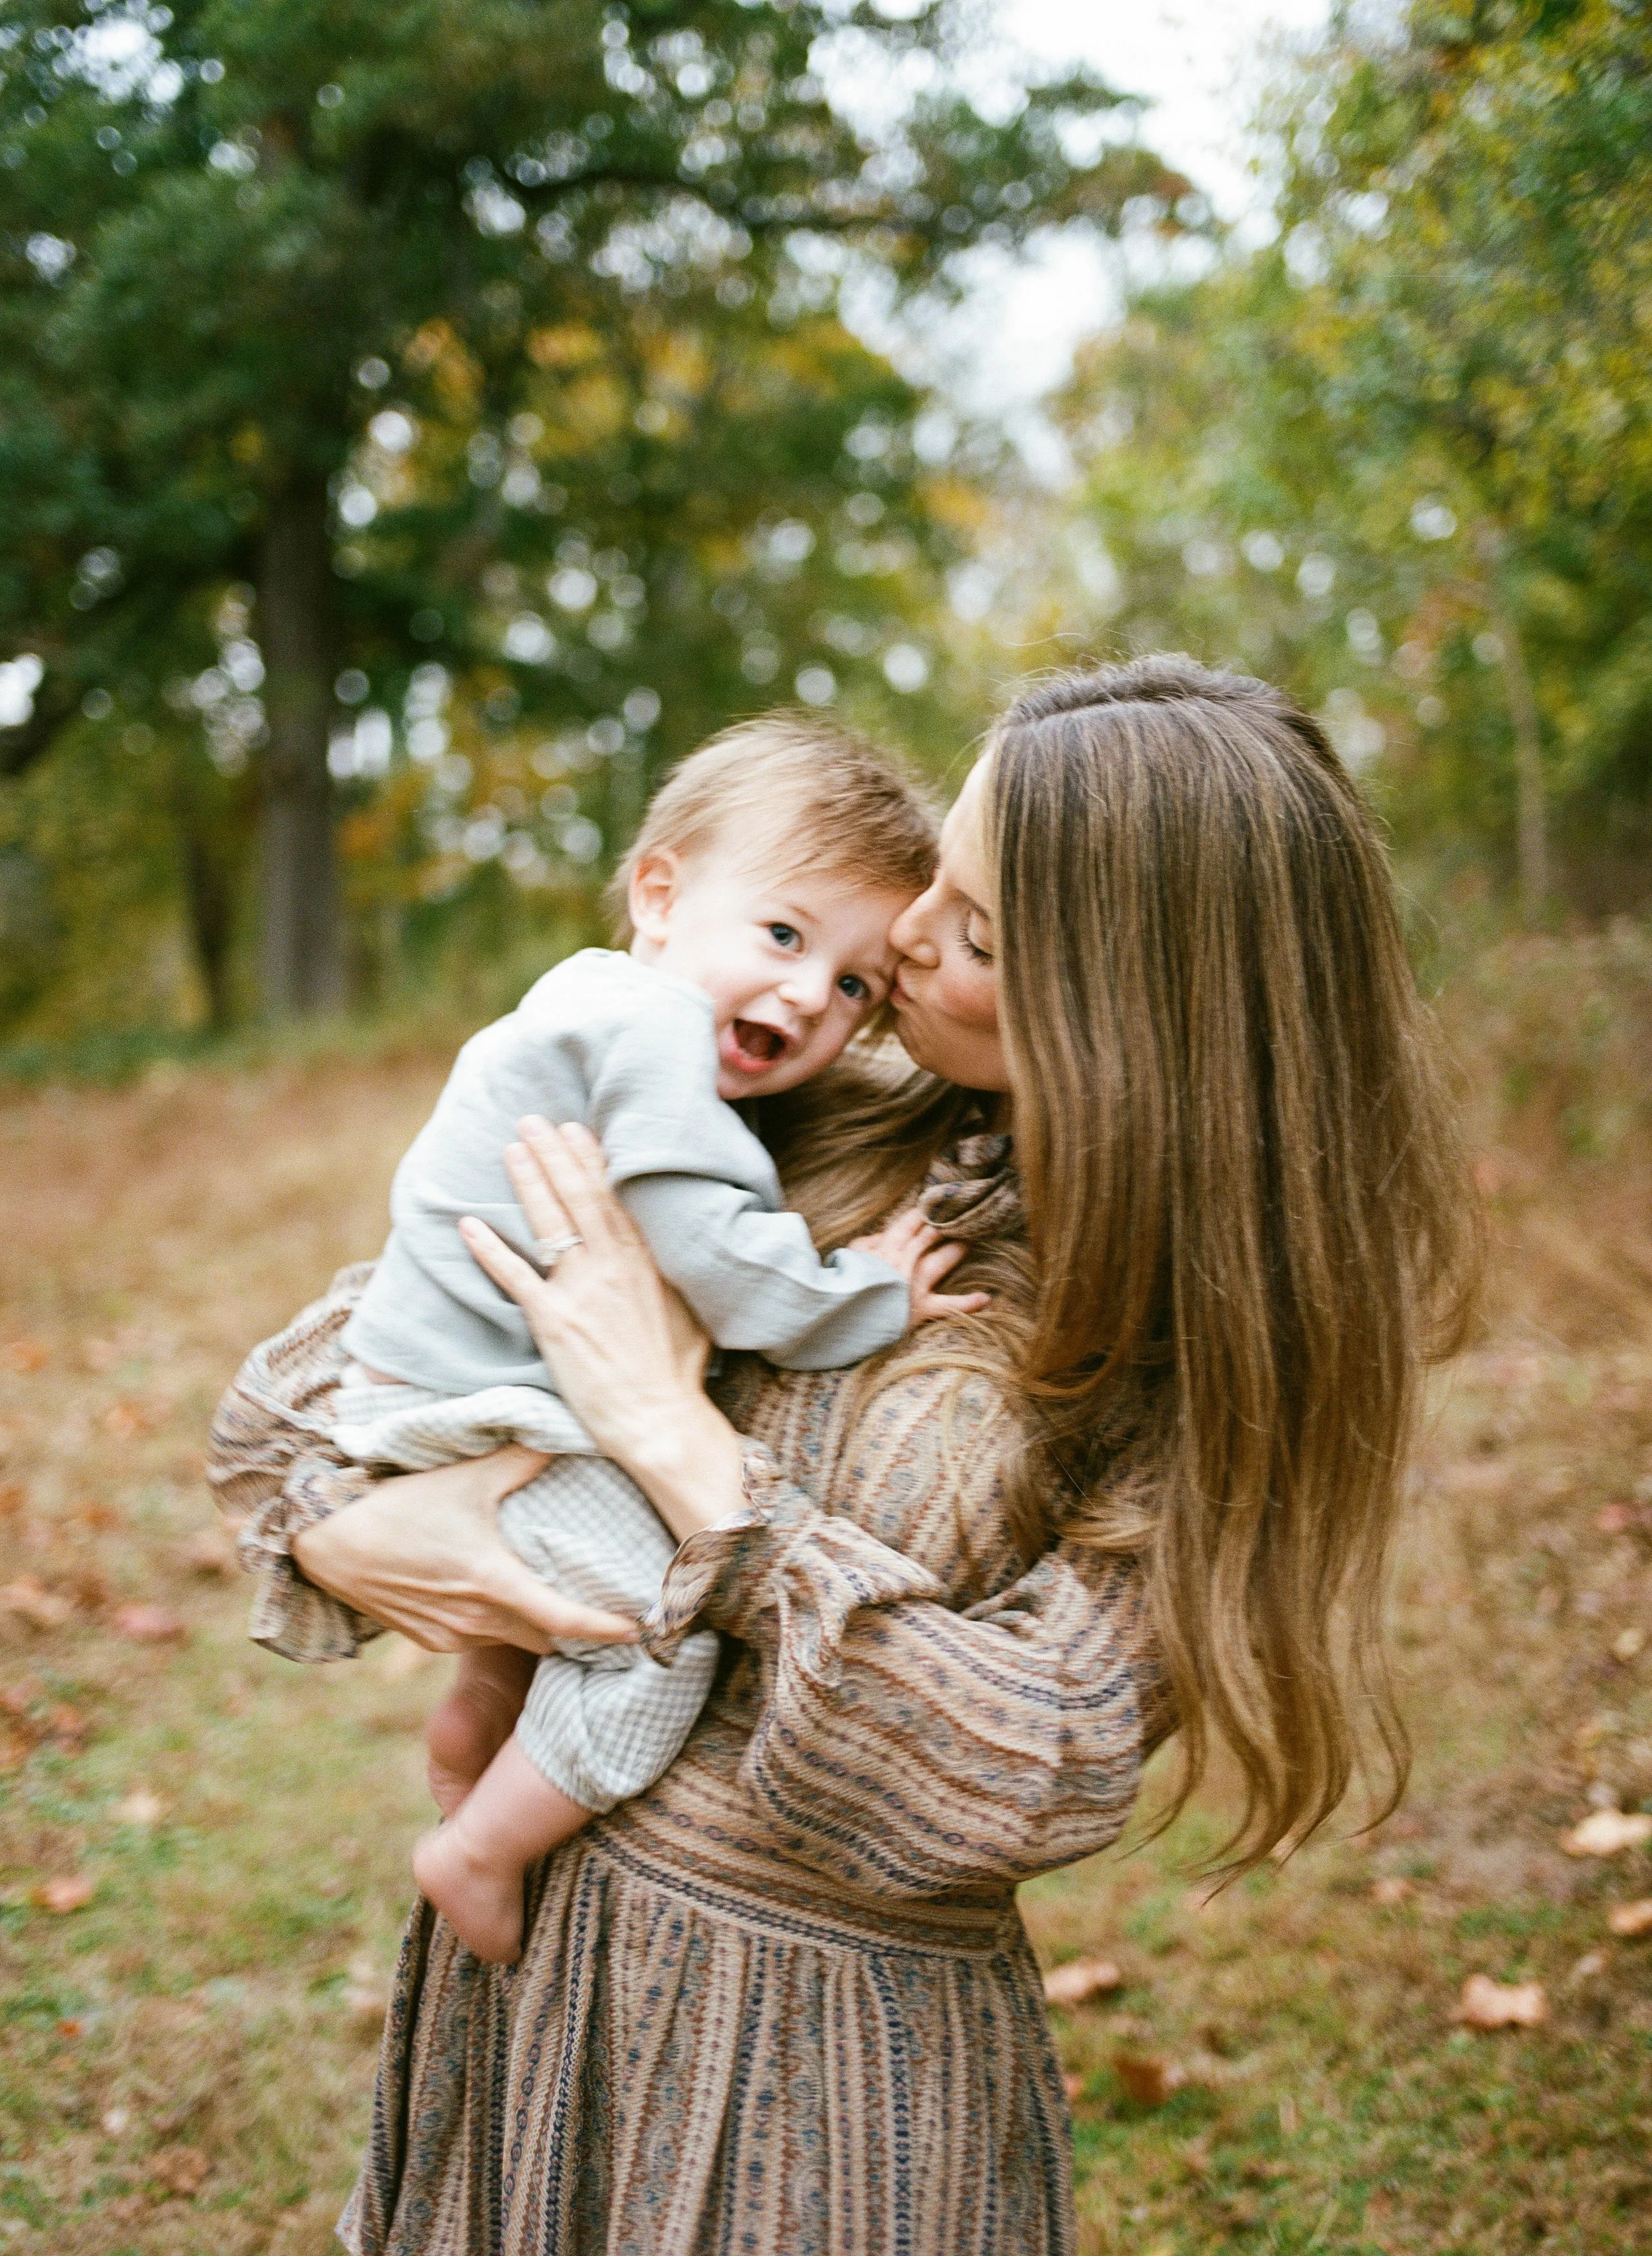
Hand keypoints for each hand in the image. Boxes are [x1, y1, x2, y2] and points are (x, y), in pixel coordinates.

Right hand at [290, 1445, 638, 1654]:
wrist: (326, 1539)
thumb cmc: (400, 1505)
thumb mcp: (465, 1477)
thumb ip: (520, 1460)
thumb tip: (562, 1436)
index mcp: (494, 1583)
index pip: (564, 1620)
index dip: (606, 1630)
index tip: (640, 1633)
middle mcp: (476, 1620)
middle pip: (546, 1640)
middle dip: (576, 1634)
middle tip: (605, 1613)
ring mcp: (450, 1636)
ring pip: (513, 1642)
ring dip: (535, 1629)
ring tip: (557, 1605)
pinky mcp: (428, 1640)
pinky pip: (479, 1640)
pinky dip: (499, 1627)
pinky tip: (500, 1601)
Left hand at [457, 1118, 739, 1534]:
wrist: (662, 1421)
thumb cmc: (679, 1374)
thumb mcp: (692, 1311)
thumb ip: (675, 1274)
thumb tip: (675, 1250)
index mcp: (648, 1261)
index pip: (615, 1197)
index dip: (591, 1160)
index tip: (575, 1130)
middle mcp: (615, 1267)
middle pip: (580, 1197)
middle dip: (555, 1155)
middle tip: (533, 1121)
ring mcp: (583, 1292)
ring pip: (550, 1224)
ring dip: (528, 1182)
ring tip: (511, 1149)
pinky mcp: (554, 1323)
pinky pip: (516, 1276)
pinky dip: (490, 1249)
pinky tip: (468, 1224)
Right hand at [850, 1206, 989, 1325]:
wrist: (844, 1312)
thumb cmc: (846, 1282)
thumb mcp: (851, 1254)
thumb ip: (870, 1241)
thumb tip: (886, 1233)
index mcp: (887, 1246)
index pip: (913, 1221)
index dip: (928, 1211)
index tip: (941, 1202)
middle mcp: (905, 1261)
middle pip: (931, 1235)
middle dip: (948, 1224)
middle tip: (964, 1214)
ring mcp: (915, 1284)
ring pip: (942, 1259)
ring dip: (958, 1248)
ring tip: (973, 1238)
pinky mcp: (921, 1308)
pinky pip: (948, 1305)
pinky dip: (967, 1303)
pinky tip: (985, 1298)